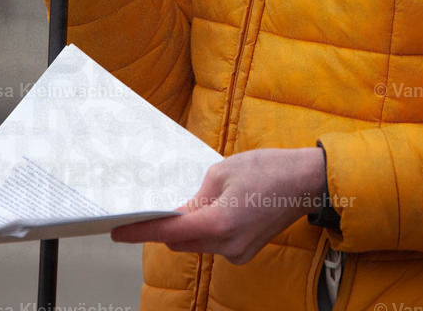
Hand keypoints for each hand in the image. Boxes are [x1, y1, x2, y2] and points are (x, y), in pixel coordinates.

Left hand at [111, 147, 326, 264]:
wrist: (305, 182)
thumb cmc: (267, 169)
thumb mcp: (222, 172)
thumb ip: (195, 197)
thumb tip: (180, 213)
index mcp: (218, 223)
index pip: (169, 232)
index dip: (140, 231)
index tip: (118, 231)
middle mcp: (227, 245)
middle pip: (181, 242)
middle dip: (168, 226)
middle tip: (158, 206)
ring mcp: (238, 252)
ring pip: (197, 244)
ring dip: (190, 227)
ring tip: (203, 198)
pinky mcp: (245, 252)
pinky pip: (215, 244)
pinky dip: (208, 230)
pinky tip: (219, 208)